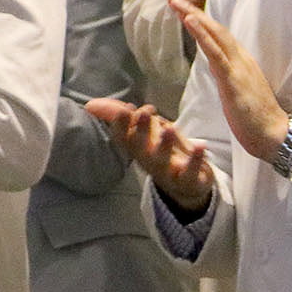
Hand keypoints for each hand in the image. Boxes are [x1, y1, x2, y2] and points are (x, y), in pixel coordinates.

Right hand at [84, 98, 213, 211]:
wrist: (187, 187)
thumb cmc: (161, 153)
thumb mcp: (144, 133)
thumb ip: (122, 117)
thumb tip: (91, 105)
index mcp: (136, 149)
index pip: (122, 137)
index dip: (122, 124)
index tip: (127, 109)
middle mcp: (147, 161)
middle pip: (140, 147)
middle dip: (139, 130)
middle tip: (142, 112)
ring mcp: (167, 173)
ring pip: (162, 161)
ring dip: (164, 144)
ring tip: (169, 128)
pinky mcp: (188, 180)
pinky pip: (190, 173)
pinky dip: (195, 160)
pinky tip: (200, 145)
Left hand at [169, 0, 289, 162]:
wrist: (274, 136)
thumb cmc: (255, 118)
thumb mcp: (236, 90)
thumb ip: (226, 73)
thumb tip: (214, 63)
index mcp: (241, 62)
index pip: (218, 35)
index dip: (200, 20)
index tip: (180, 7)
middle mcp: (241, 60)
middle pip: (215, 29)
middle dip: (192, 11)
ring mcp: (238, 68)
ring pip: (215, 35)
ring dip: (194, 16)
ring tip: (175, 2)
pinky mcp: (234, 80)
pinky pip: (216, 53)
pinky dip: (202, 35)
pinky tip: (190, 21)